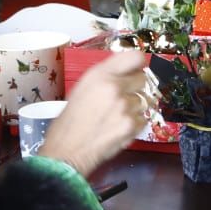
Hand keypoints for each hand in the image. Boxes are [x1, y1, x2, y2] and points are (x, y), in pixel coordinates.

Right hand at [40, 49, 149, 177]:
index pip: (135, 57)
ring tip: (117, 116)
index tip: (134, 71)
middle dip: (135, 87)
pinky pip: (144, 119)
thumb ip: (105, 79)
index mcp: (99, 75)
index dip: (137, 65)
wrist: (65, 152)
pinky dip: (135, 124)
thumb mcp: (81, 90)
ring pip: (145, 100)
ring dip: (136, 107)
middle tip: (123, 98)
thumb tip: (126, 74)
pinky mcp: (132, 125)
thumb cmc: (68, 123)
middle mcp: (114, 87)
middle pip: (143, 79)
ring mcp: (125, 107)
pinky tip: (119, 128)